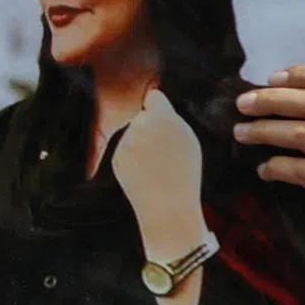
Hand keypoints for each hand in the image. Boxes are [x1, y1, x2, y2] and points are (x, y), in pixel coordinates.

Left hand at [113, 89, 208, 260]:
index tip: (159, 115)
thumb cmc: (184, 174)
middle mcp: (142, 124)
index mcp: (164, 118)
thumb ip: (172, 119)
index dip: (156, 107)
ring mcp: (126, 140)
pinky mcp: (115, 155)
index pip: (153, 97)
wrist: (168, 207)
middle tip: (161, 150)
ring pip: (131, 134)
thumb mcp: (189, 141)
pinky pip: (123, 150)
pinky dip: (130, 158)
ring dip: (138, 143)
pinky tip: (142, 172)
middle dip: (148, 128)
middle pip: (141, 117)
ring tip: (153, 165)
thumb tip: (156, 102)